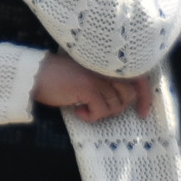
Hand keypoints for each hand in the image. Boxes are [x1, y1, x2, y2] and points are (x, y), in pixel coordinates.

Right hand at [31, 52, 154, 121]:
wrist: (35, 74)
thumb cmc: (58, 77)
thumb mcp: (87, 76)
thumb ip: (105, 82)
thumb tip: (121, 102)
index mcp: (108, 64)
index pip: (140, 79)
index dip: (146, 97)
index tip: (143, 113)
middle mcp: (106, 68)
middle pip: (129, 95)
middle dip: (117, 108)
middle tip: (98, 110)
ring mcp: (98, 77)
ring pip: (116, 105)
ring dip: (101, 113)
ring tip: (85, 108)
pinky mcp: (89, 87)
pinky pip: (101, 111)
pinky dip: (91, 116)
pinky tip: (78, 111)